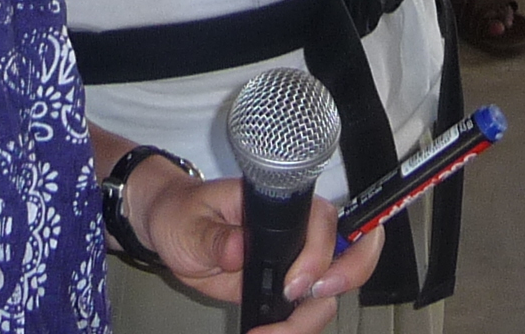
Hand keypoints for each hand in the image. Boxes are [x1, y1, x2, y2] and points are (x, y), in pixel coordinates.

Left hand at [130, 162, 378, 331]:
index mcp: (278, 204)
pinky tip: (268, 333)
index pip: (322, 220)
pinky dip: (297, 328)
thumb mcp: (190, 224)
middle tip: (306, 301)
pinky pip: (308, 310)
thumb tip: (238, 250)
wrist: (174, 230)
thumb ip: (214, 238)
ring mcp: (294, 260)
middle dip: (345, 278)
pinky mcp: (284, 286)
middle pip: (350, 249)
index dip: (319, 254)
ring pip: (331, 290)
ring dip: (311, 317)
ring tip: (271, 332)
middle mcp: (295, 230)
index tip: (293, 283)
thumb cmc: (184, 214)